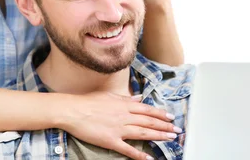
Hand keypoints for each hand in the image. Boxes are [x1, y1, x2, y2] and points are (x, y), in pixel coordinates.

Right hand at [58, 91, 180, 159]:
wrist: (72, 110)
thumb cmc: (88, 102)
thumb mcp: (109, 96)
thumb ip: (125, 99)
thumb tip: (138, 98)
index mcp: (124, 105)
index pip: (147, 109)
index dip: (161, 113)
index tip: (171, 117)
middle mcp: (124, 116)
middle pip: (149, 121)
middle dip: (165, 126)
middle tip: (176, 130)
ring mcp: (118, 129)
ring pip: (143, 133)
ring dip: (158, 136)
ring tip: (170, 139)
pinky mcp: (111, 141)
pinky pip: (128, 149)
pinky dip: (139, 154)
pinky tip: (149, 158)